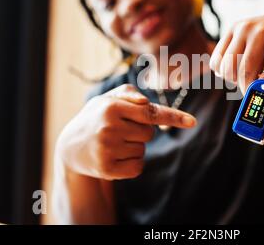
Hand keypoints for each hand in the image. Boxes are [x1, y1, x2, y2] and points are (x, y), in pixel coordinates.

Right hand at [56, 84, 196, 180]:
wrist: (71, 146)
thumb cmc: (96, 117)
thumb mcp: (107, 99)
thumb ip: (130, 95)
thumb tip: (146, 103)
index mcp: (111, 107)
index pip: (150, 112)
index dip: (173, 117)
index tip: (192, 122)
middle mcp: (109, 127)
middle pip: (150, 133)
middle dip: (140, 131)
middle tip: (120, 130)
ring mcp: (107, 149)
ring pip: (143, 150)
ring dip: (134, 147)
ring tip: (113, 143)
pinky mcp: (107, 169)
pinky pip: (138, 167)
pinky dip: (132, 163)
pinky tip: (115, 157)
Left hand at [209, 10, 263, 92]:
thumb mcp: (253, 38)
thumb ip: (237, 53)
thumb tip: (221, 76)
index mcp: (236, 28)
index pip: (217, 61)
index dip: (224, 75)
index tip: (235, 78)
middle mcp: (247, 29)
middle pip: (229, 69)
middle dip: (237, 83)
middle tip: (248, 85)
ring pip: (246, 73)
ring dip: (251, 88)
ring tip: (258, 89)